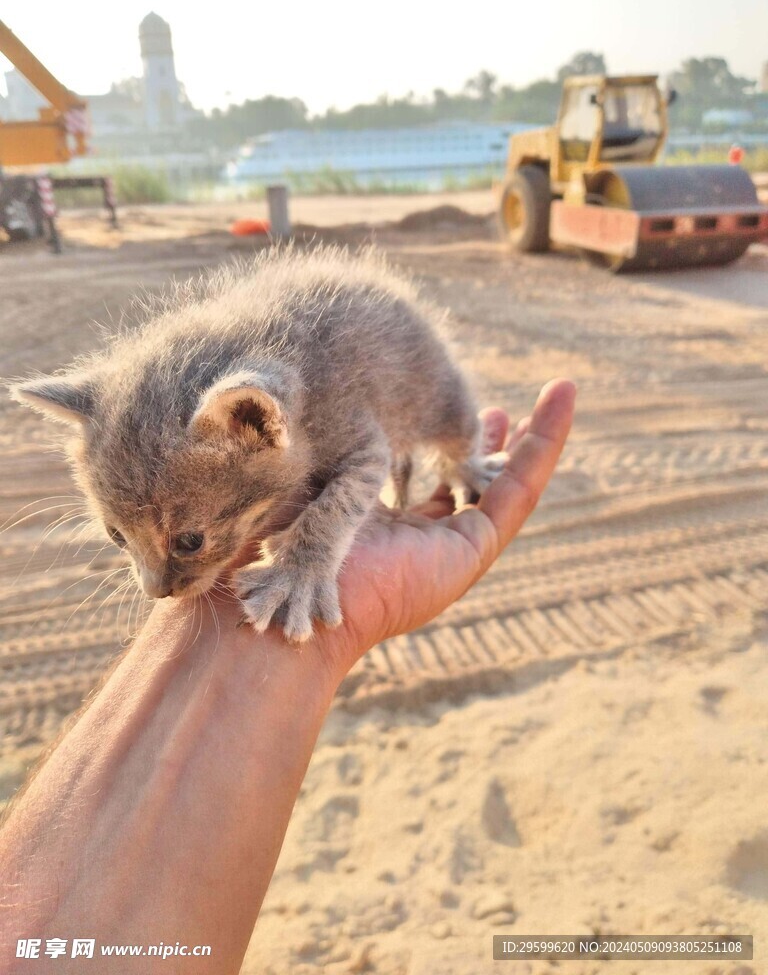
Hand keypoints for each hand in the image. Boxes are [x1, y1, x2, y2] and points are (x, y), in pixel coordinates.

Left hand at [315, 379, 575, 676]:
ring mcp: (452, 546)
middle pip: (472, 484)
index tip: (453, 407)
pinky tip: (561, 404)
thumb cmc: (284, 543)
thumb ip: (338, 451)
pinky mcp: (475, 549)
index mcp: (384, 528)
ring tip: (561, 392)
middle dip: (492, 443)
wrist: (293, 598)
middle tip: (507, 409)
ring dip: (536, 435)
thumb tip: (334, 408)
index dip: (447, 447)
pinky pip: (518, 490)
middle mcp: (421, 540)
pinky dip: (544, 445)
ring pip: (507, 482)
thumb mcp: (318, 480)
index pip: (428, 484)